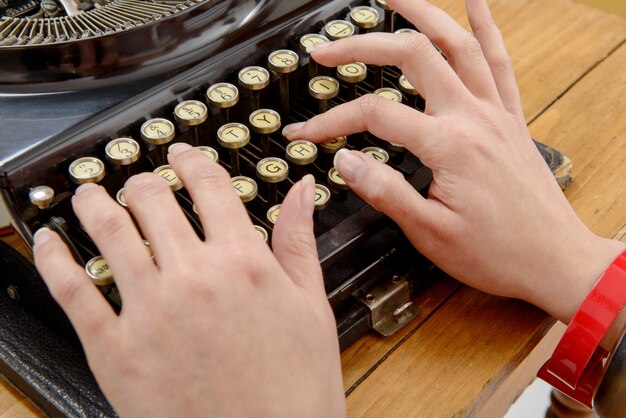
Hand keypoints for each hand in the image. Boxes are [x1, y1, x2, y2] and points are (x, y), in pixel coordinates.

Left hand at [33, 144, 345, 416]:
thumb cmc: (295, 389)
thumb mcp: (311, 307)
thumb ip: (299, 242)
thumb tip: (303, 192)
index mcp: (244, 262)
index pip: (210, 187)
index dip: (192, 160)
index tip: (182, 154)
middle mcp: (194, 276)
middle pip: (154, 200)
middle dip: (144, 180)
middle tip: (139, 179)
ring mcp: (150, 310)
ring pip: (110, 232)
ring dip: (96, 202)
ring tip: (89, 192)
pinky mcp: (116, 349)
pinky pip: (74, 291)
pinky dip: (56, 258)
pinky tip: (50, 242)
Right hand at [283, 0, 624, 324]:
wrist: (554, 260)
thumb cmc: (497, 252)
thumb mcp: (430, 232)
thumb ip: (385, 191)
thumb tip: (345, 160)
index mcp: (449, 146)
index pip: (375, 115)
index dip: (332, 121)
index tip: (307, 133)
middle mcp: (473, 118)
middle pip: (413, 56)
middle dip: (364, 45)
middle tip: (329, 49)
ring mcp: (495, 112)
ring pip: (458, 43)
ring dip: (424, 11)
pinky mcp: (510, 118)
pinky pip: (500, 61)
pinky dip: (488, 27)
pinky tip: (476, 3)